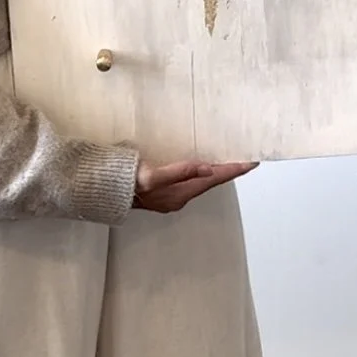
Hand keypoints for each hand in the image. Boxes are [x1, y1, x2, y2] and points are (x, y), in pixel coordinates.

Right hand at [133, 157, 257, 213]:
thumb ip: (180, 171)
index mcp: (180, 193)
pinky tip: (201, 165)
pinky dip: (200, 171)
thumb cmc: (126, 182)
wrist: (103, 191)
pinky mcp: (162, 191)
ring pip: (200, 181)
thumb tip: (208, 168)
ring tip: (229, 160)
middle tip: (245, 159)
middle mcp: (179, 197)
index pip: (214, 179)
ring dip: (215, 170)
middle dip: (228, 170)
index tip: (252, 162)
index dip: (234, 170)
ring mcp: (170, 196)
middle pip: (211, 181)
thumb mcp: (152, 176)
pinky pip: (189, 180)